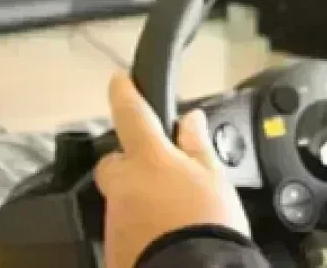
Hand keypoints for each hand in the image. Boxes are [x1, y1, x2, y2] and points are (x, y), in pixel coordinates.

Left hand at [95, 74, 249, 267]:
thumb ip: (197, 146)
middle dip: (129, 163)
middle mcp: (122, 186)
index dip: (123, 92)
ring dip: (139, 199)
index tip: (118, 80)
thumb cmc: (207, 228)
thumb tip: (191, 120)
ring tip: (172, 214)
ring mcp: (114, 218)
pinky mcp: (113, 246)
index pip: (130, 113)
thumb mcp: (213, 179)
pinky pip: (123, 227)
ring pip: (121, 198)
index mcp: (148, 159)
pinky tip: (161, 234)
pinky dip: (139, 227)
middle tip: (158, 172)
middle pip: (115, 163)